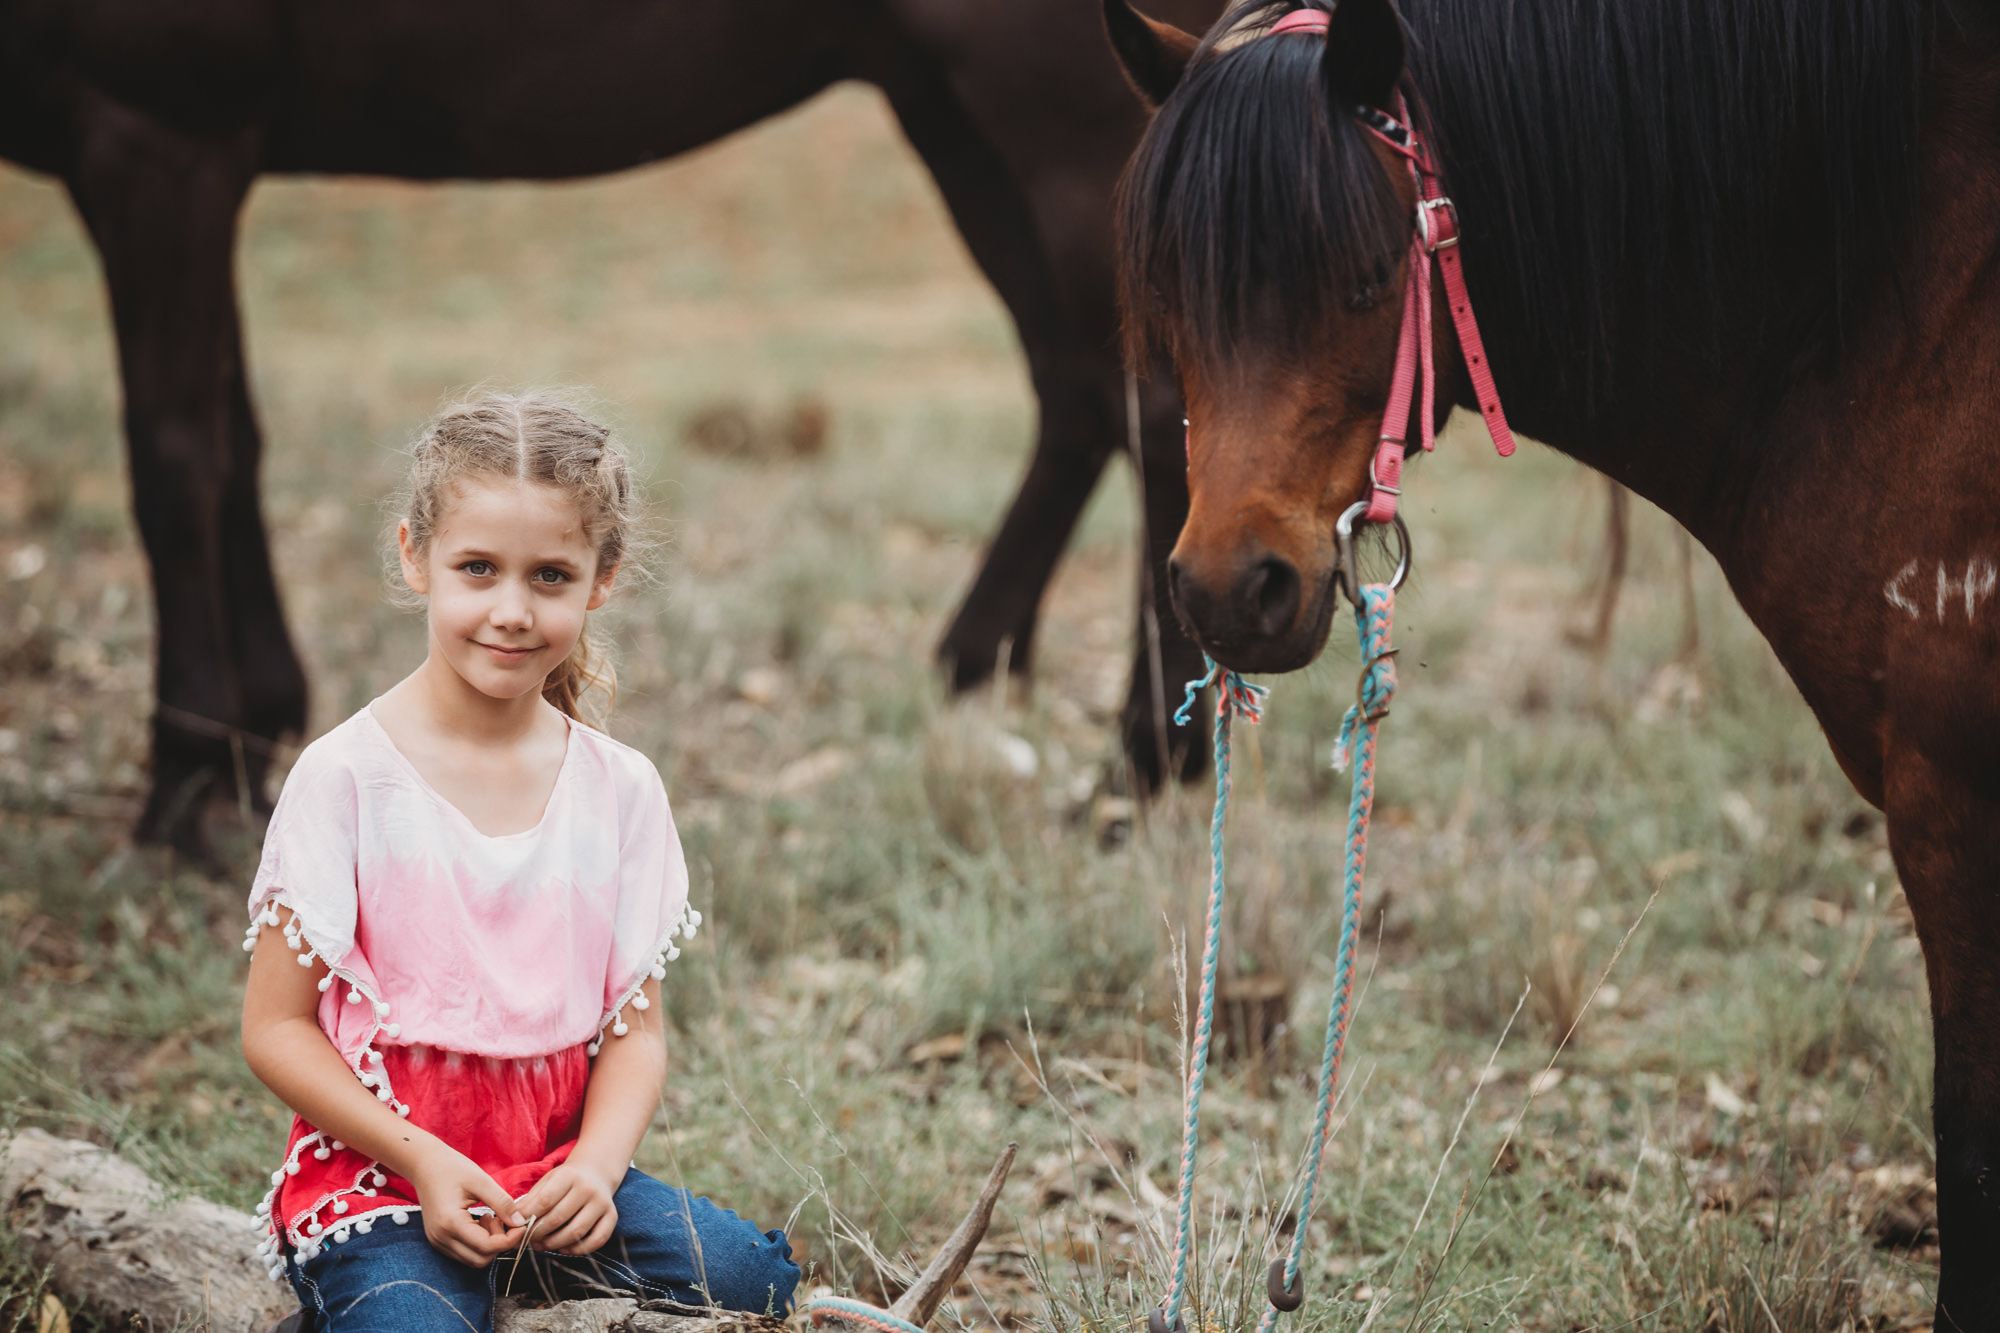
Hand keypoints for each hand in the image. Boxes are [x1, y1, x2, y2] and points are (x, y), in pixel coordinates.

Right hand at [408, 1147, 526, 1266]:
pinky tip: (480, 1220)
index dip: (509, 1239)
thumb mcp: (481, 1181)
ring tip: (490, 1217)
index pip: (487, 1247)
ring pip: (473, 1259)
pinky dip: (478, 1242)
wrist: (424, 1165)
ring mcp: (438, 1242)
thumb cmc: (452, 1168)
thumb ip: (502, 1203)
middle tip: (501, 1219)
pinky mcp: (439, 1240)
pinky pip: (464, 1252)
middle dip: (498, 1243)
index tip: (521, 1224)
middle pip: (480, 1260)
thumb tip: (520, 1222)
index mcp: (450, 1223)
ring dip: (488, 1244)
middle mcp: (441, 1238)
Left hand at [515, 1160, 619, 1256]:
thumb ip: (531, 1200)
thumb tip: (514, 1222)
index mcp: (569, 1175)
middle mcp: (588, 1188)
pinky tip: (563, 1247)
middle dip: (538, 1234)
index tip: (517, 1227)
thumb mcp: (547, 1182)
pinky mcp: (612, 1216)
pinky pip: (596, 1240)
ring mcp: (602, 1203)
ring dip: (554, 1244)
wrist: (596, 1173)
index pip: (545, 1200)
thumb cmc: (565, 1181)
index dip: (528, 1217)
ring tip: (541, 1245)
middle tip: (527, 1240)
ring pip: (576, 1232)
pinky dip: (577, 1249)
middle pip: (558, 1218)